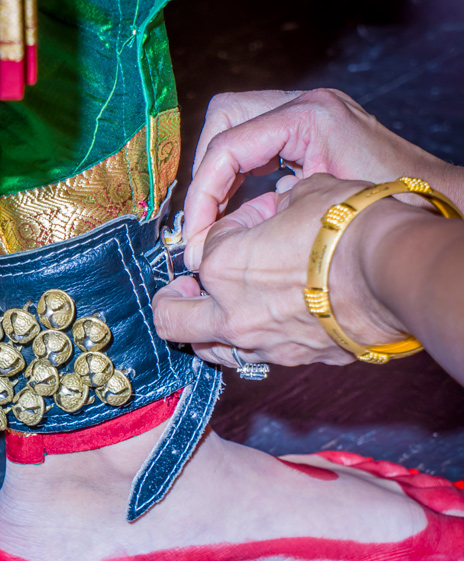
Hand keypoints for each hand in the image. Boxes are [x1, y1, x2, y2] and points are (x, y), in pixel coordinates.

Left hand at [154, 174, 413, 367]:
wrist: (394, 273)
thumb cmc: (348, 227)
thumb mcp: (304, 195)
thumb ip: (270, 208)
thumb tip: (270, 211)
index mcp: (220, 265)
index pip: (204, 248)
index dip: (225, 230)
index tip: (250, 223)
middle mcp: (230, 312)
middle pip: (169, 317)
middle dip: (171, 300)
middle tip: (183, 288)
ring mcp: (259, 344)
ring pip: (205, 348)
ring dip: (203, 329)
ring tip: (220, 310)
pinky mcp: (291, 361)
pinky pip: (252, 358)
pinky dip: (247, 343)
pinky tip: (263, 324)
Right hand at [183, 88, 458, 270]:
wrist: (429, 201)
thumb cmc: (388, 206)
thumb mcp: (320, 213)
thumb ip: (264, 215)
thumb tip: (218, 237)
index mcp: (307, 116)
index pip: (227, 144)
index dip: (203, 191)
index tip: (196, 232)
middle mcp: (301, 106)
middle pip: (223, 119)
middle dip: (206, 172)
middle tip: (202, 219)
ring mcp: (302, 115)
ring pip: (232, 128)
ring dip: (219, 173)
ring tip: (214, 218)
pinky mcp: (304, 131)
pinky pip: (253, 143)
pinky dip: (238, 175)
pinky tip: (240, 210)